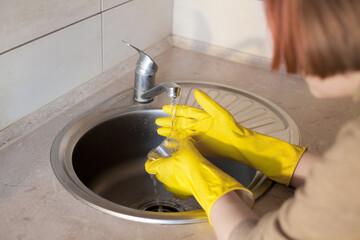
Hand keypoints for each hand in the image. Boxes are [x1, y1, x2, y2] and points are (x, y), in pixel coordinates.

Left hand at [145, 138, 252, 219]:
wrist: (204, 179)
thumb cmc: (192, 164)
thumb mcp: (187, 147)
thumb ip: (182, 142)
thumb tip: (183, 138)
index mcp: (161, 167)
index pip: (149, 166)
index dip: (150, 162)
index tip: (153, 159)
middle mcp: (164, 179)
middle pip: (159, 172)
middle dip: (164, 166)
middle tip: (171, 160)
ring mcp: (172, 188)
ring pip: (168, 181)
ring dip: (172, 175)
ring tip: (181, 169)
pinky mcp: (181, 194)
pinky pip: (178, 190)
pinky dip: (180, 185)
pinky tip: (186, 179)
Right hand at [156, 90, 306, 185]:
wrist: (238, 144)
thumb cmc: (231, 128)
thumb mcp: (219, 112)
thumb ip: (207, 103)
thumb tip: (197, 92)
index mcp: (203, 116)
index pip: (185, 111)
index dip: (175, 110)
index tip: (165, 108)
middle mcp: (199, 126)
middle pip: (180, 123)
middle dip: (169, 122)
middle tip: (157, 121)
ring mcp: (198, 136)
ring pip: (180, 133)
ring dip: (170, 132)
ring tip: (160, 131)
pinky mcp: (199, 146)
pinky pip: (185, 143)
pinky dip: (176, 142)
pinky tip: (169, 142)